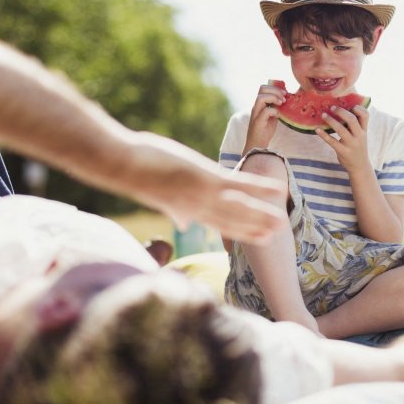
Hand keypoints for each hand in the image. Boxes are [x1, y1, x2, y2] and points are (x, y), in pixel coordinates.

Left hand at [121, 132, 287, 245]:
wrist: (122, 165)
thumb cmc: (137, 174)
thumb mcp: (160, 196)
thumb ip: (175, 209)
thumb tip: (180, 222)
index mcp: (189, 210)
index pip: (220, 225)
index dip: (241, 232)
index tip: (259, 238)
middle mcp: (199, 207)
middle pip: (233, 220)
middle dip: (255, 228)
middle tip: (278, 234)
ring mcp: (203, 194)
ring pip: (239, 208)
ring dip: (261, 215)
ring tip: (282, 221)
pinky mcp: (205, 179)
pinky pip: (238, 185)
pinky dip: (259, 187)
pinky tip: (276, 188)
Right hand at [243, 82, 286, 154]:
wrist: (257, 144)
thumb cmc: (265, 129)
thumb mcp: (273, 115)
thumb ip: (277, 107)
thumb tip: (287, 99)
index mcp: (260, 104)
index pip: (264, 88)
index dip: (275, 87)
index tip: (285, 93)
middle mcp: (256, 106)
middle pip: (262, 89)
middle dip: (275, 90)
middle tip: (284, 98)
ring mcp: (256, 113)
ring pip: (260, 98)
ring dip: (273, 98)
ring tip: (282, 103)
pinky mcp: (257, 122)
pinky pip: (266, 111)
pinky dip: (274, 111)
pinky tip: (278, 115)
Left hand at [315, 105, 370, 171]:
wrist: (360, 166)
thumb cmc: (357, 147)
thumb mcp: (360, 136)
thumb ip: (355, 125)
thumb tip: (341, 109)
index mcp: (364, 130)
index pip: (366, 115)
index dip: (359, 108)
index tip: (350, 104)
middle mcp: (359, 136)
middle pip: (352, 120)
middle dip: (341, 112)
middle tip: (332, 107)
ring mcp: (351, 144)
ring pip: (341, 129)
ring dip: (331, 121)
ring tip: (323, 115)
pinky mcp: (343, 151)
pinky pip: (332, 141)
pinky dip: (323, 135)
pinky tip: (317, 129)